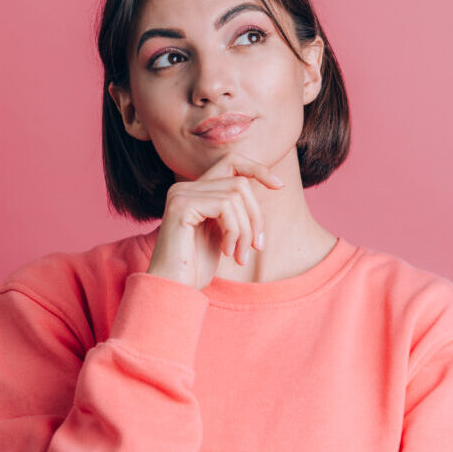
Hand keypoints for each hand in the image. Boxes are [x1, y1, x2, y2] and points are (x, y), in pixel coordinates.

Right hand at [146, 152, 284, 289]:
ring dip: (246, 230)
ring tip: (240, 255)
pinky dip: (235, 231)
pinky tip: (227, 252)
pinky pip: (225, 206)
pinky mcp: (181, 206)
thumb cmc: (196, 267)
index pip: (231, 162)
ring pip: (236, 196)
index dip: (258, 169)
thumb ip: (235, 210)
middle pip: (240, 183)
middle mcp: (184, 188)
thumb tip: (267, 185)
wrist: (173, 289)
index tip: (279, 186)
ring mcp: (180, 194)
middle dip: (255, 216)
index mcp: (194, 192)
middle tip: (256, 246)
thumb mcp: (222, 233)